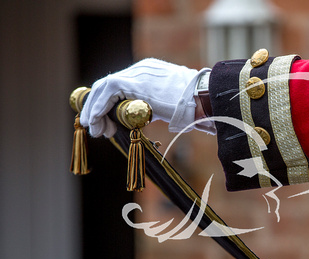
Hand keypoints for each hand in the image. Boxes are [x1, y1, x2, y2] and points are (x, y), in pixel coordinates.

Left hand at [80, 58, 209, 137]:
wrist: (202, 99)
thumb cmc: (194, 107)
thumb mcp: (169, 104)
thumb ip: (153, 107)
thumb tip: (143, 120)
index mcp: (150, 72)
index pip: (120, 85)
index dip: (108, 104)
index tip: (107, 122)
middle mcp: (141, 69)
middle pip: (109, 85)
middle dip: (98, 108)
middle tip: (97, 128)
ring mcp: (137, 73)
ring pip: (104, 87)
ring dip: (96, 110)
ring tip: (96, 130)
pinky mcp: (134, 82)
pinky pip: (108, 92)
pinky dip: (100, 107)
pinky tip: (97, 121)